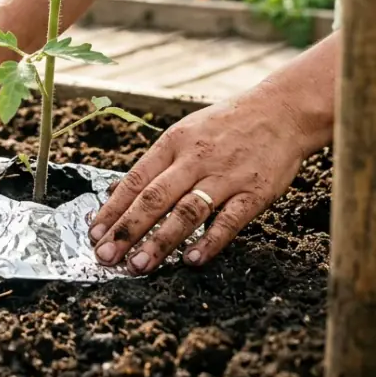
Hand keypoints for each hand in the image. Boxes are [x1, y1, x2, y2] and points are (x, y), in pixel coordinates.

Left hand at [87, 95, 320, 272]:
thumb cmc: (227, 125)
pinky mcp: (254, 191)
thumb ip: (155, 165)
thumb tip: (116, 195)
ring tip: (139, 265)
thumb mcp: (185, 132)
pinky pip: (229, 220)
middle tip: (107, 256)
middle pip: (155, 198)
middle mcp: (195, 159)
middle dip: (127, 230)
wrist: (282, 111)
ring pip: (187, 211)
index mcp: (174, 143)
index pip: (135, 179)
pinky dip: (209, 241)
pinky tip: (191, 259)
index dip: (113, 209)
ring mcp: (226, 176)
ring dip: (160, 241)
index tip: (93, 233)